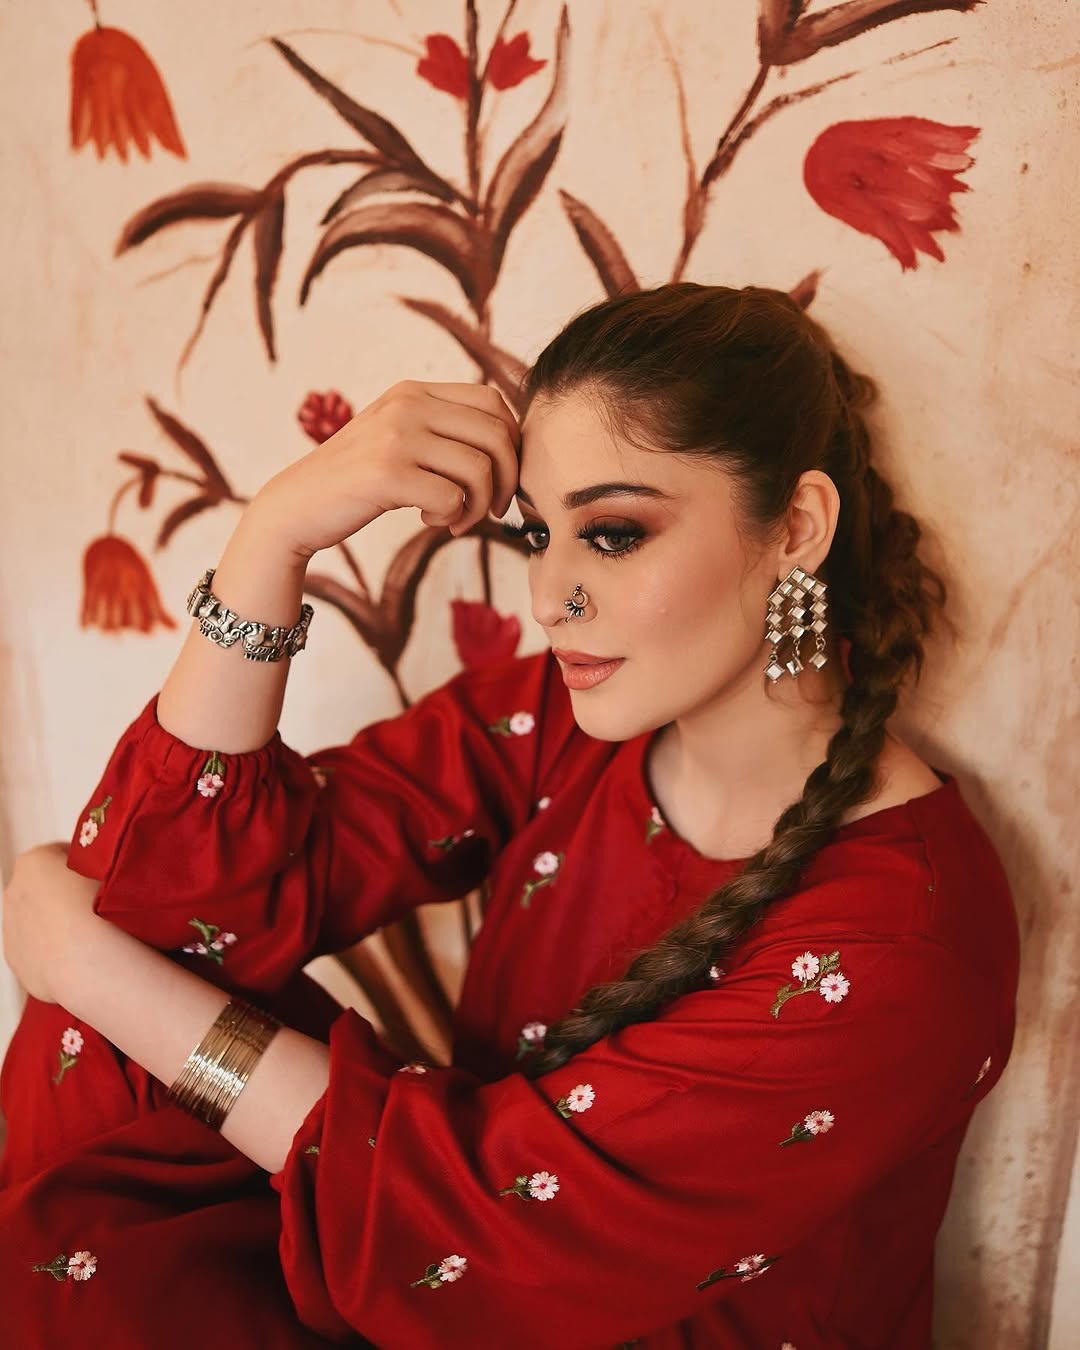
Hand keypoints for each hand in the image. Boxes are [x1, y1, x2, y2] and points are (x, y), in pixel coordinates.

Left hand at [2, 843, 100, 1003]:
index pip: (61, 852)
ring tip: (93, 932)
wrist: (89, 964)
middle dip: (66, 893)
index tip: (103, 875)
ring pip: (37, 918)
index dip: (85, 863)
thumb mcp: (112, 871)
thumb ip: (101, 863)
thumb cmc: (104, 914)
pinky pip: (37, 948)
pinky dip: (55, 949)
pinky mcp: (16, 959)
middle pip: (43, 885)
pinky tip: (81, 954)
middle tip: (99, 904)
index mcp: (34, 861)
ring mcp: (11, 927)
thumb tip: (108, 868)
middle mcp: (14, 891)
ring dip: (59, 922)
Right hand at [254, 380, 520, 561]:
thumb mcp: (397, 438)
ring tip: (456, 519)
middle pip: (497, 435)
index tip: (499, 477)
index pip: (493, 402)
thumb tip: (508, 446)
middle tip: (491, 509)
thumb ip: (440, 431)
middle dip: (506, 480)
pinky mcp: (387, 473)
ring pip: (480, 468)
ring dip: (479, 505)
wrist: (296, 506)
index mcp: (414, 392)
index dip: (511, 444)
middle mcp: (407, 405)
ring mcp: (396, 436)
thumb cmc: (356, 481)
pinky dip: (452, 517)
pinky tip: (429, 519)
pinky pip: (453, 497)